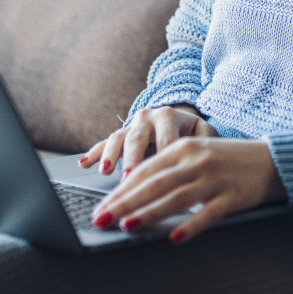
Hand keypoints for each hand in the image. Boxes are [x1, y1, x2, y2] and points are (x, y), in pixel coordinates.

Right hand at [79, 103, 215, 176]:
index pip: (166, 139)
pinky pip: (103, 143)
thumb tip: (208, 151)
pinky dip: (94, 154)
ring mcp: (130, 127)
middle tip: (130, 178)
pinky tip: (84, 164)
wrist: (177, 118)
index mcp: (168, 116)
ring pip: (118, 139)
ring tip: (106, 171)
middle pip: (138, 138)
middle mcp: (146, 118)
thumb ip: (207, 139)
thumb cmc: (192, 131)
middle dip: (132, 159)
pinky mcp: (119, 135)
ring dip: (110, 155)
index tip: (162, 175)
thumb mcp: (203, 132)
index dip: (163, 156)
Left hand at [90, 137, 287, 244]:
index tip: (100, 208)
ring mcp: (215, 179)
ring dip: (149, 213)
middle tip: (101, 219)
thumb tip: (131, 191)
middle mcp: (196, 161)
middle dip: (123, 203)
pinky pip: (208, 213)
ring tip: (127, 226)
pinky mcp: (232, 197)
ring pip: (175, 198)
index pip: (144, 171)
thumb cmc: (228, 160)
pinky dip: (190, 226)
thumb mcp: (196, 154)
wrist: (272, 160)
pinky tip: (175, 238)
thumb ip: (168, 169)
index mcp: (183, 147)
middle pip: (154, 184)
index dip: (119, 190)